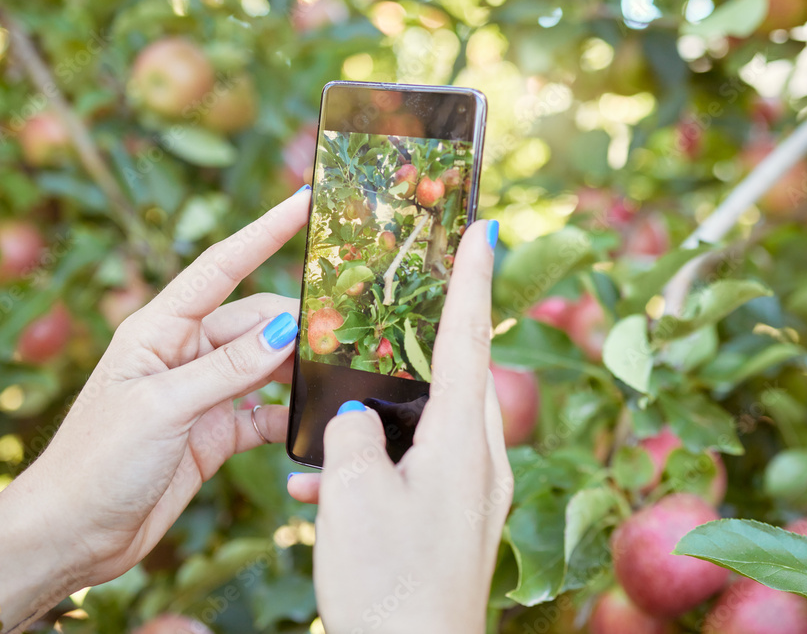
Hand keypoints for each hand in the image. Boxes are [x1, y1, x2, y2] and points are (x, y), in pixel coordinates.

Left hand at [0, 189, 310, 615]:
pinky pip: (265, 411)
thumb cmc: (100, 460)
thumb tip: (285, 331)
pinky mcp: (216, 431)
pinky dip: (288, 414)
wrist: (77, 532)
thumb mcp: (164, 406)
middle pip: (254, 321)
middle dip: (295, 323)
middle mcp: (183, 353)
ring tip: (338, 370)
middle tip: (342, 332)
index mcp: (158, 329)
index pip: (220, 268)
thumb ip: (228, 368)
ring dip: (297, 368)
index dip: (263, 232)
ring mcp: (202, 392)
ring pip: (265, 364)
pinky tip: (313, 420)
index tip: (304, 202)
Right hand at [288, 219, 511, 633]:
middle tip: (407, 298)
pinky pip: (416, 472)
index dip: (473, 276)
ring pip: (426, 427)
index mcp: (463, 440)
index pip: (470, 336)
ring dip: (381, 420)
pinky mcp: (453, 522)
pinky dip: (375, 469)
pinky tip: (320, 490)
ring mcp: (471, 493)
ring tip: (330, 427)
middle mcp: (480, 460)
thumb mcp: (352, 495)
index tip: (485, 227)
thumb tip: (357, 420)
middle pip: (455, 375)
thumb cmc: (388, 580)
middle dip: (427, 337)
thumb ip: (350, 437)